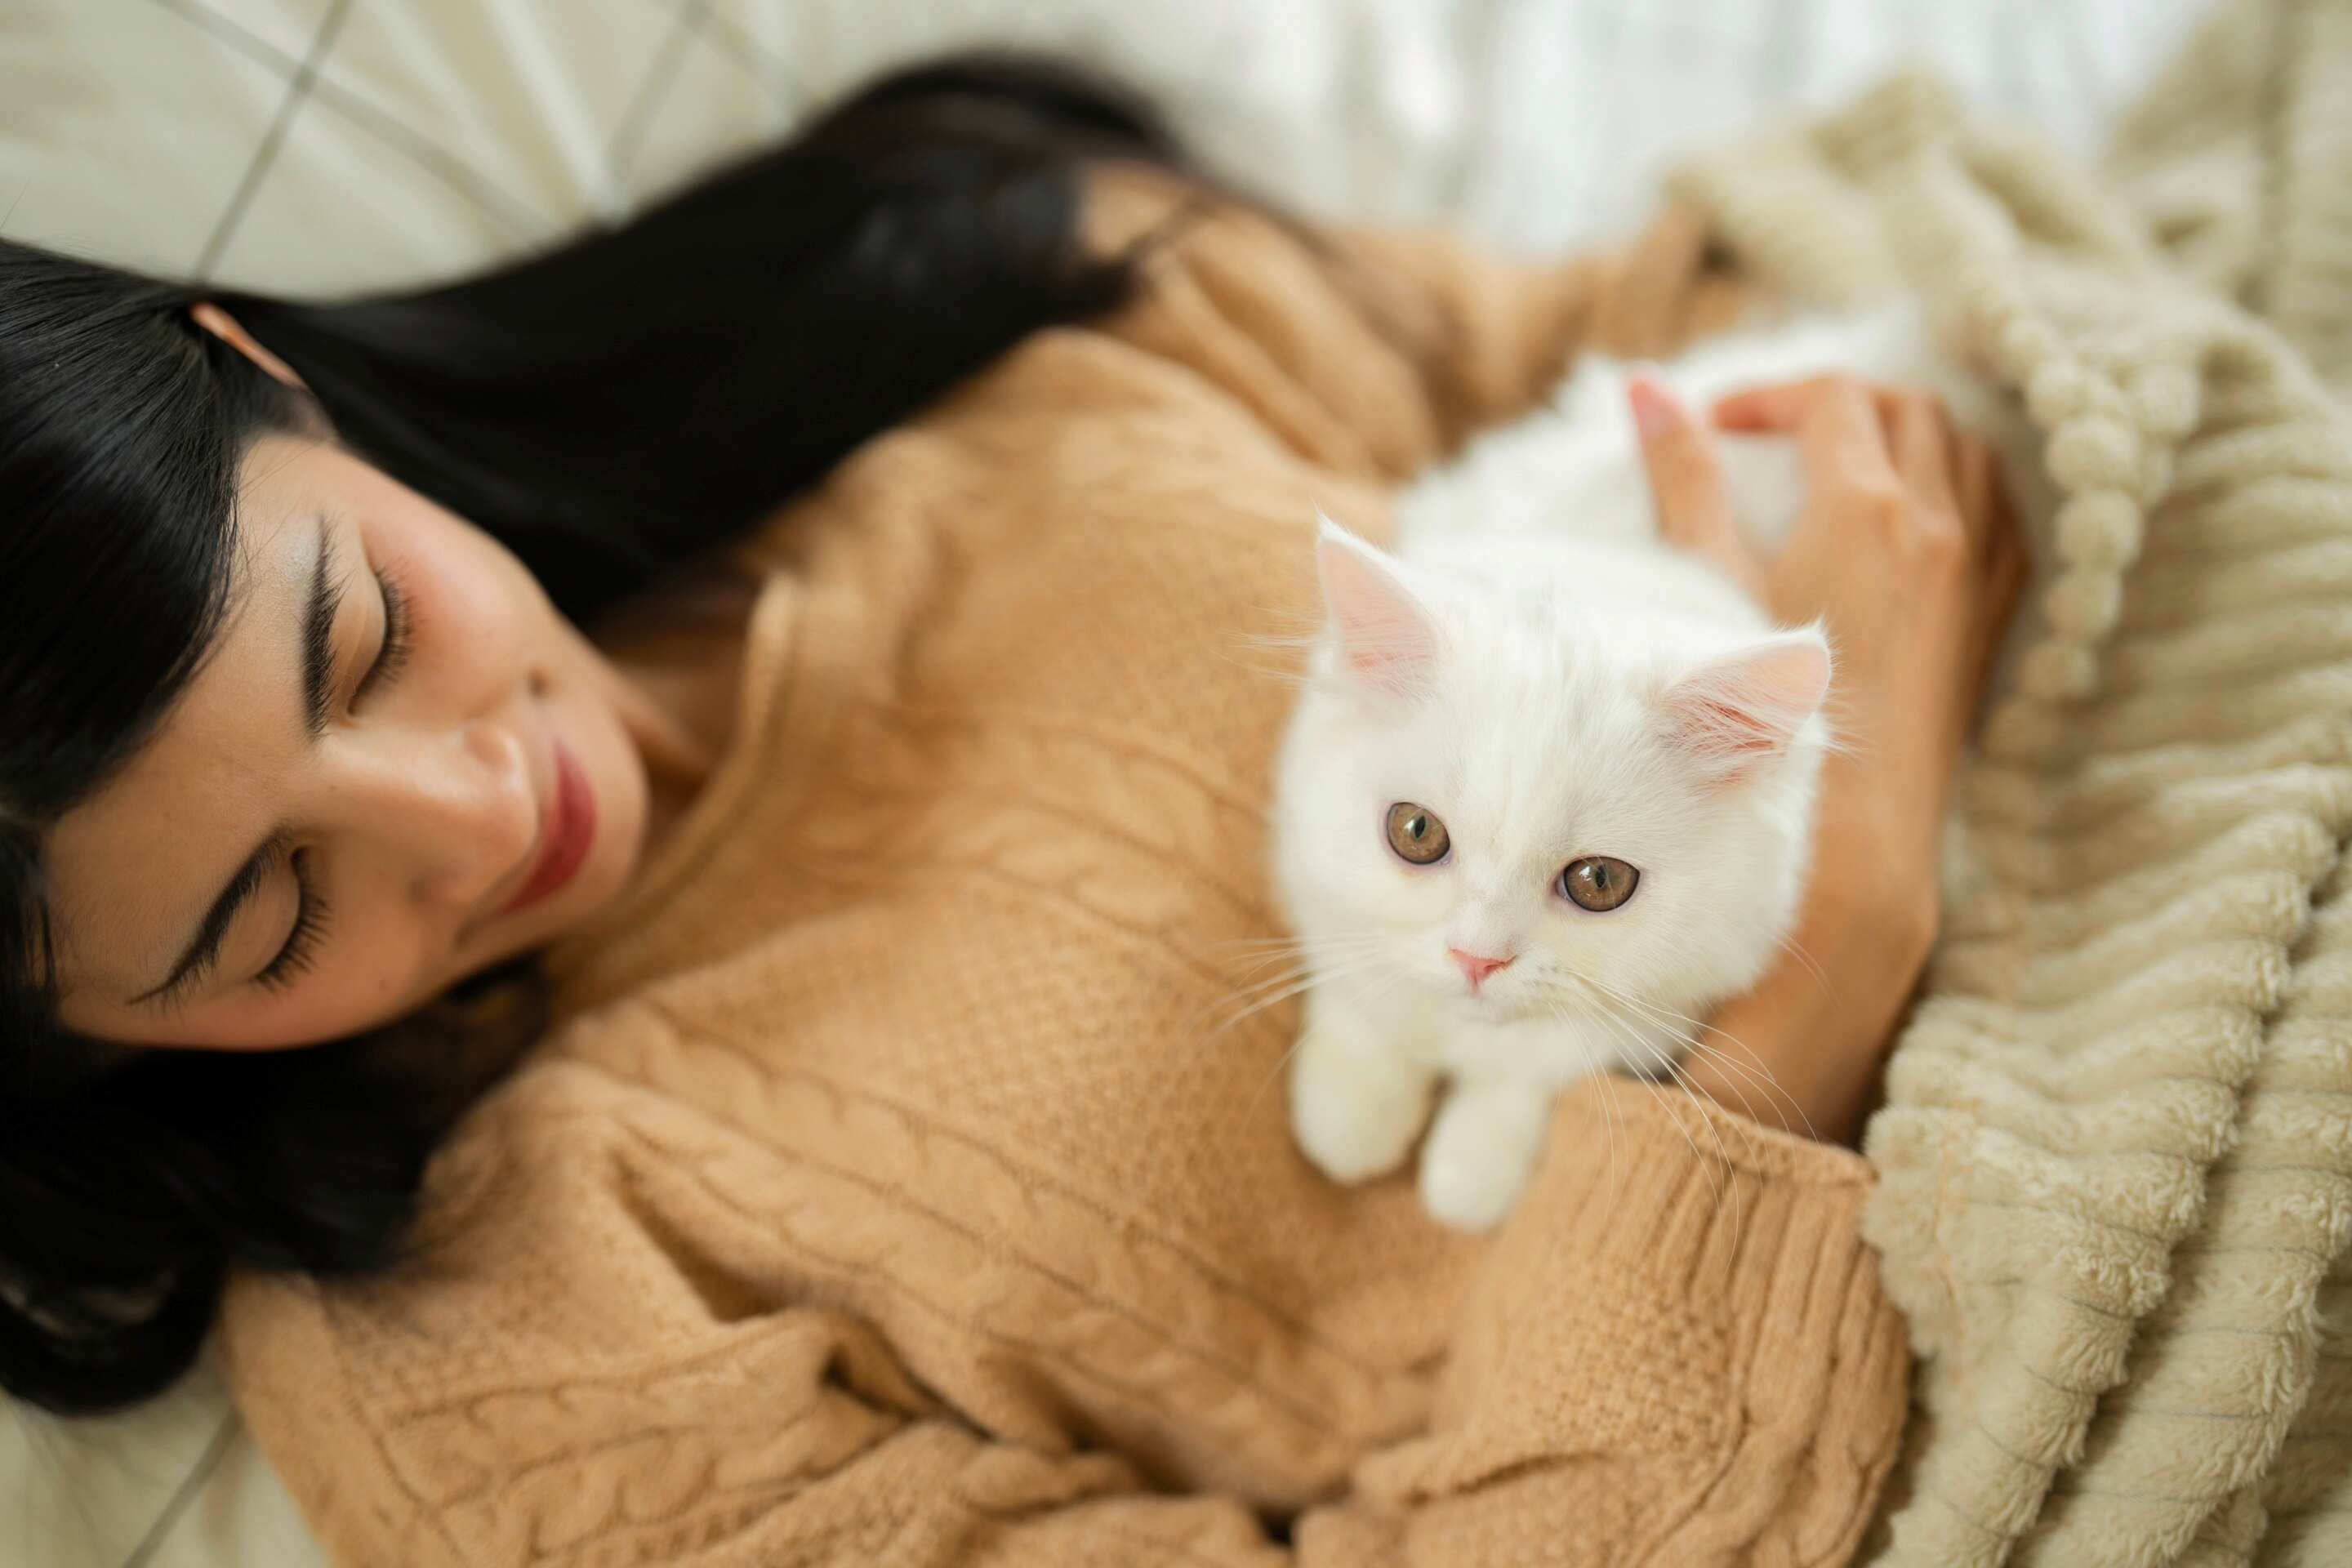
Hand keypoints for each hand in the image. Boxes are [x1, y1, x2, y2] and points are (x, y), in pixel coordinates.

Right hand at [1629, 372, 2025, 1143]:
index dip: (1768, 398)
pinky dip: (1961, 489)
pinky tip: (1917, 518)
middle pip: (1905, 407)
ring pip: (1964, 451)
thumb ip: (1681, 479)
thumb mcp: (1708, 584)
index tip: (1719, 426)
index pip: (1830, 399)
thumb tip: (1643, 389)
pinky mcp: (1990, 618)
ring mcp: (1975, 571)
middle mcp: (1937, 526)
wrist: (1856, 830)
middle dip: (1836, 405)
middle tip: (1772, 439)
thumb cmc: (1764, 714)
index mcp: (1866, 506)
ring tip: (1842, 465)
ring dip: (1905, 437)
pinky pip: (1999, 515)